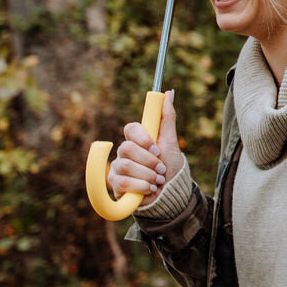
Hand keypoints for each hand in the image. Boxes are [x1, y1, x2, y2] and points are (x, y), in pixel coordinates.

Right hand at [107, 90, 184, 205]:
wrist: (169, 194)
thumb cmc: (170, 167)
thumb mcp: (171, 142)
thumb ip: (167, 118)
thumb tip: (169, 92)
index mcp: (137, 140)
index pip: (130, 128)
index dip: (143, 139)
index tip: (157, 149)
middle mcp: (124, 152)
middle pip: (127, 148)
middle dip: (149, 161)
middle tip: (161, 169)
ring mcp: (117, 168)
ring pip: (125, 165)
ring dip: (147, 175)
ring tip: (157, 181)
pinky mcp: (115, 185)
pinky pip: (122, 182)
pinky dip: (140, 186)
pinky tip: (149, 189)